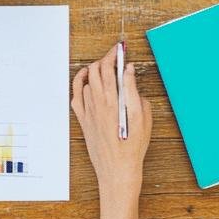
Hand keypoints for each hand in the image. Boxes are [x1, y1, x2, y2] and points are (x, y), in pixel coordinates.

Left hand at [71, 45, 151, 208]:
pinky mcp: (83, 120)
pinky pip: (76, 96)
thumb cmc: (132, 147)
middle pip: (96, 71)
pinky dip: (79, 84)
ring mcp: (88, 112)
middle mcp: (97, 104)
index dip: (114, 54)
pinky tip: (86, 81)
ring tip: (106, 68)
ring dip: (95, 71)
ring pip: (86, 81)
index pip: (109, 68)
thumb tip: (129, 72)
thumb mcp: (143, 118)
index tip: (120, 49)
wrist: (117, 170)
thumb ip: (134, 91)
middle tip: (115, 56)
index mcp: (113, 101)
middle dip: (106, 59)